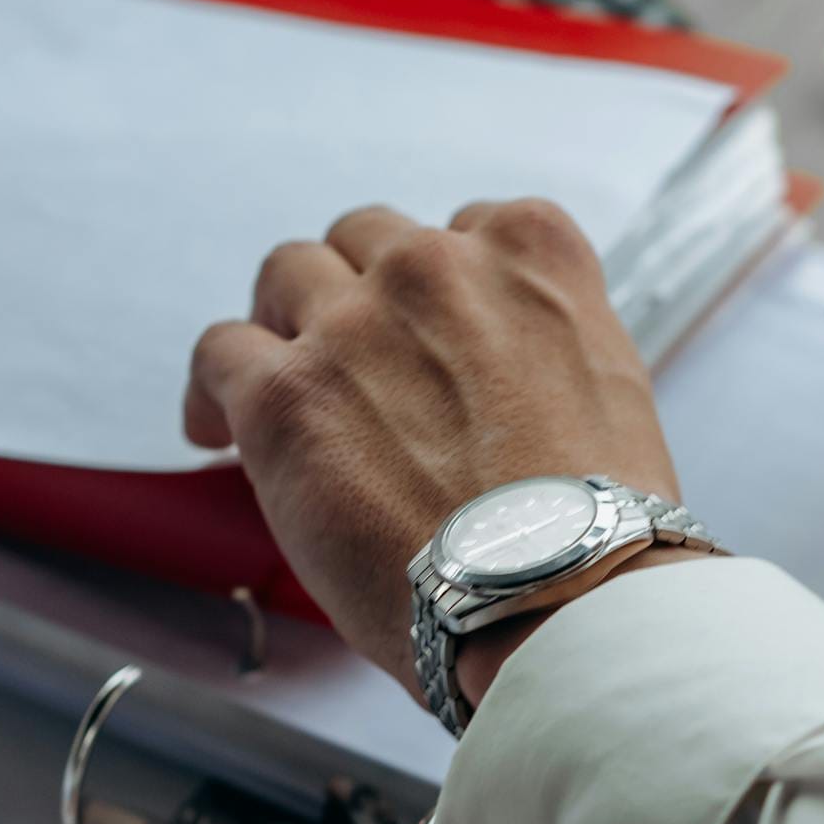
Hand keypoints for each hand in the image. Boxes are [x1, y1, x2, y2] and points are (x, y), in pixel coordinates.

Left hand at [183, 198, 677, 701]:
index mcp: (531, 254)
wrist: (559, 596)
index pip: (469, 227)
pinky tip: (217, 429)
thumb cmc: (595, 525)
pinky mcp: (285, 394)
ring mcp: (355, 324)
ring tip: (281, 381)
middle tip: (355, 358)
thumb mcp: (608, 384)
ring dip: (285, 321)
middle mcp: (438, 266)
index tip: (430, 328)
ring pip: (289, 273)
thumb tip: (494, 373)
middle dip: (360, 293)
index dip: (442, 285)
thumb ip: (542, 343)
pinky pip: (220, 351)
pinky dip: (214, 386)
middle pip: (369, 240)